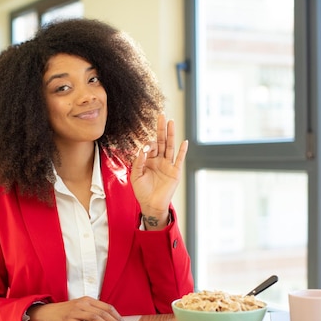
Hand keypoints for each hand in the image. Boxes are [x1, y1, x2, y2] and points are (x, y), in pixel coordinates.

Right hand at [27, 296, 131, 320]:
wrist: (46, 312)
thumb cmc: (65, 313)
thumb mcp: (81, 309)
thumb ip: (94, 313)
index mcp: (89, 300)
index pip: (108, 307)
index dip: (118, 317)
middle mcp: (83, 303)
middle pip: (104, 313)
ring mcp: (75, 311)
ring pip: (95, 318)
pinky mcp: (67, 319)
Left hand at [130, 113, 187, 229]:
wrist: (151, 205)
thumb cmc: (142, 191)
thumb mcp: (135, 176)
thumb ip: (138, 161)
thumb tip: (143, 148)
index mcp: (149, 160)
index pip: (150, 146)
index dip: (149, 144)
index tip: (146, 149)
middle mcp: (159, 160)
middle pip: (162, 141)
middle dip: (161, 128)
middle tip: (161, 115)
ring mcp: (168, 165)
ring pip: (170, 146)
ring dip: (171, 134)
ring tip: (171, 122)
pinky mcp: (175, 172)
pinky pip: (179, 160)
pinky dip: (182, 151)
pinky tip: (184, 141)